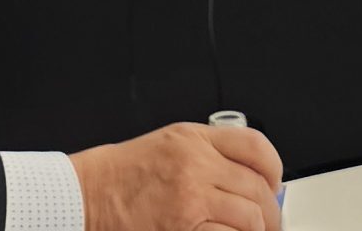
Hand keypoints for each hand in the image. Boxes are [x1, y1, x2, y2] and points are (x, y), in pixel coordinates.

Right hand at [70, 123, 283, 230]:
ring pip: (250, 217)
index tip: (274, 184)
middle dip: (270, 210)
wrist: (87, 195)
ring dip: (257, 230)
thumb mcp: (169, 145)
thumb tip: (248, 176)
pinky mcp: (183, 228)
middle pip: (257, 187)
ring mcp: (191, 198)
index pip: (256, 147)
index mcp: (194, 139)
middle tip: (269, 222)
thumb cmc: (122, 175)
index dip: (274, 169)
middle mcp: (196, 165)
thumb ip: (208, 153)